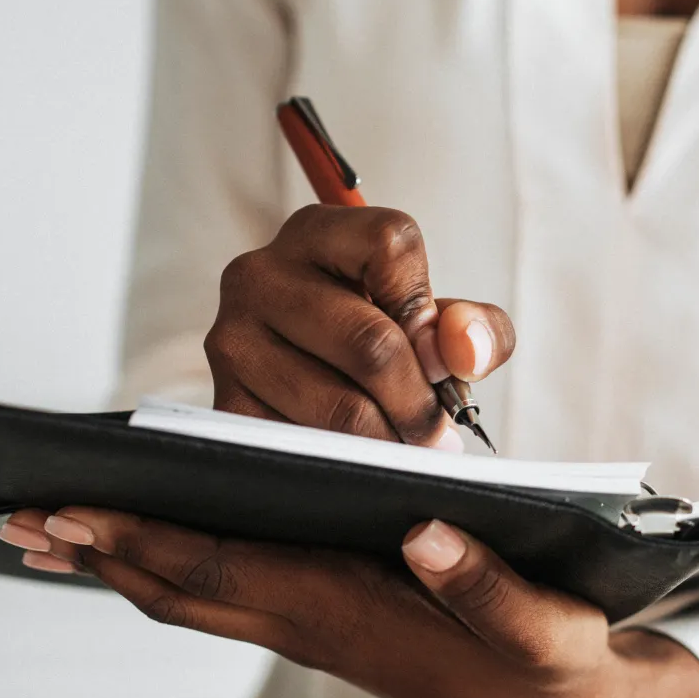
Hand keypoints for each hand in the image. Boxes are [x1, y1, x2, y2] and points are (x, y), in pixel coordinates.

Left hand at [0, 508, 698, 697]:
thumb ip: (486, 586)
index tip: (74, 510)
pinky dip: (172, 563)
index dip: (145, 542)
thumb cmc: (556, 667)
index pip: (225, 574)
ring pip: (195, 596)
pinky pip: (226, 593)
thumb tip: (421, 529)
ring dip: (122, 562)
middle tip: (16, 515)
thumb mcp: (545, 630)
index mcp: (353, 618)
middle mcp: (316, 628)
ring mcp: (316, 628)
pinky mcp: (328, 618)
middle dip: (98, 554)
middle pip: (181, 591)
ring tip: (54, 526)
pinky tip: (151, 537)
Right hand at [210, 204, 515, 446]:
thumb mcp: (433, 319)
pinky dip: (346, 464)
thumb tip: (464, 353)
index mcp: (318, 233)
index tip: (440, 362)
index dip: (431, 314)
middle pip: (372, 344)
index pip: (392, 246)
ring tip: (402, 446)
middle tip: (437, 434)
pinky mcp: (225, 400)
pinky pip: (305, 446)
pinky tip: (357, 457)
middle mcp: (261, 274)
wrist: (301, 377)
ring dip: (388, 442)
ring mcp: (232, 338)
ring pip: (342, 408)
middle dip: (419, 404)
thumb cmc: (375, 338)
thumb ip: (473, 326)